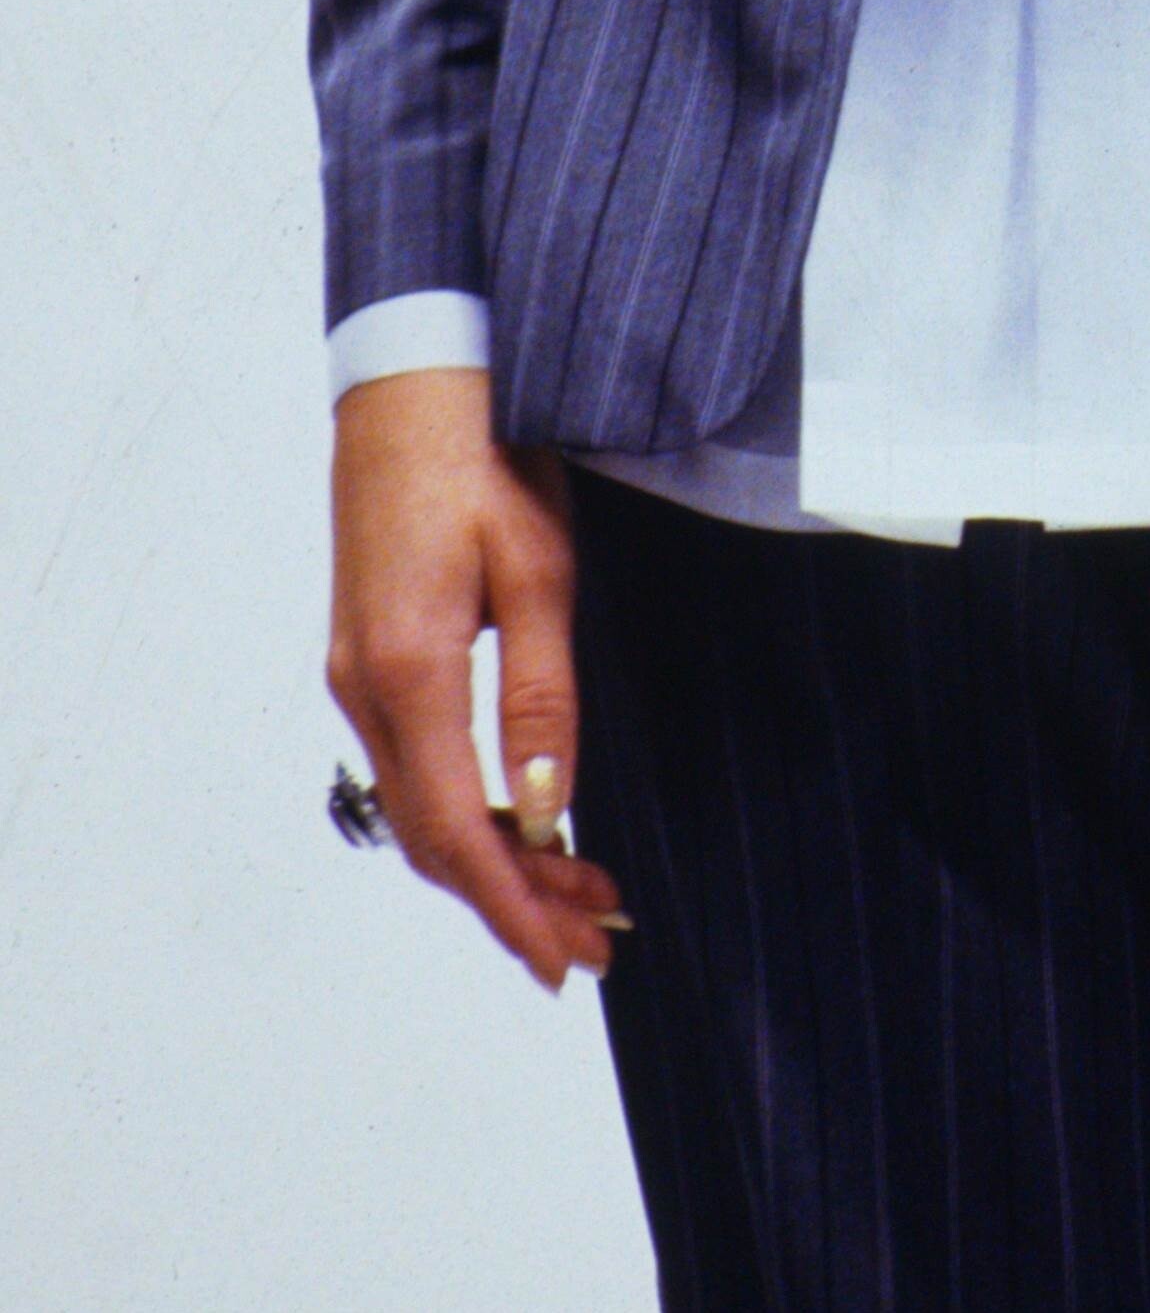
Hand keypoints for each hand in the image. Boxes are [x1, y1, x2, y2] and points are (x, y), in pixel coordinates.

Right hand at [327, 367, 627, 988]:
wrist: (411, 384)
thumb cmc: (483, 458)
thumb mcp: (537, 568)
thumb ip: (541, 690)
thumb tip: (550, 803)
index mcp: (409, 674)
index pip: (461, 832)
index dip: (513, 907)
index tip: (565, 960)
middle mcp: (367, 690)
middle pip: (437, 838)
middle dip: (514, 899)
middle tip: (596, 938)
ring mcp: (359, 676)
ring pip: (421, 808)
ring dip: (496, 859)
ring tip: (579, 888)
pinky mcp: (369, 655)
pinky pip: (415, 766)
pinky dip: (468, 811)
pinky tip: (525, 814)